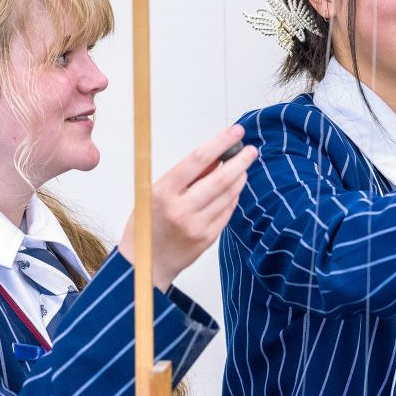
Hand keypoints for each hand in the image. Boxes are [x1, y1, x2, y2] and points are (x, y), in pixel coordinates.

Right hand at [118, 126, 255, 289]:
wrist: (145, 264)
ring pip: (228, 195)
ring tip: (243, 166)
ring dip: (239, 177)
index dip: (220, 142)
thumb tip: (215, 155)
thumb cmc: (147, 224)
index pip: (198, 159)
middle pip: (220, 178)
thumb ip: (185, 175)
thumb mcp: (155, 192)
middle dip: (240, 161)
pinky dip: (233, 196)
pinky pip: (228, 211)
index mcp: (163, 192)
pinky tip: (234, 188)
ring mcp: (196, 225)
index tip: (236, 132)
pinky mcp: (208, 238)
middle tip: (250, 150)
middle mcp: (181, 209)